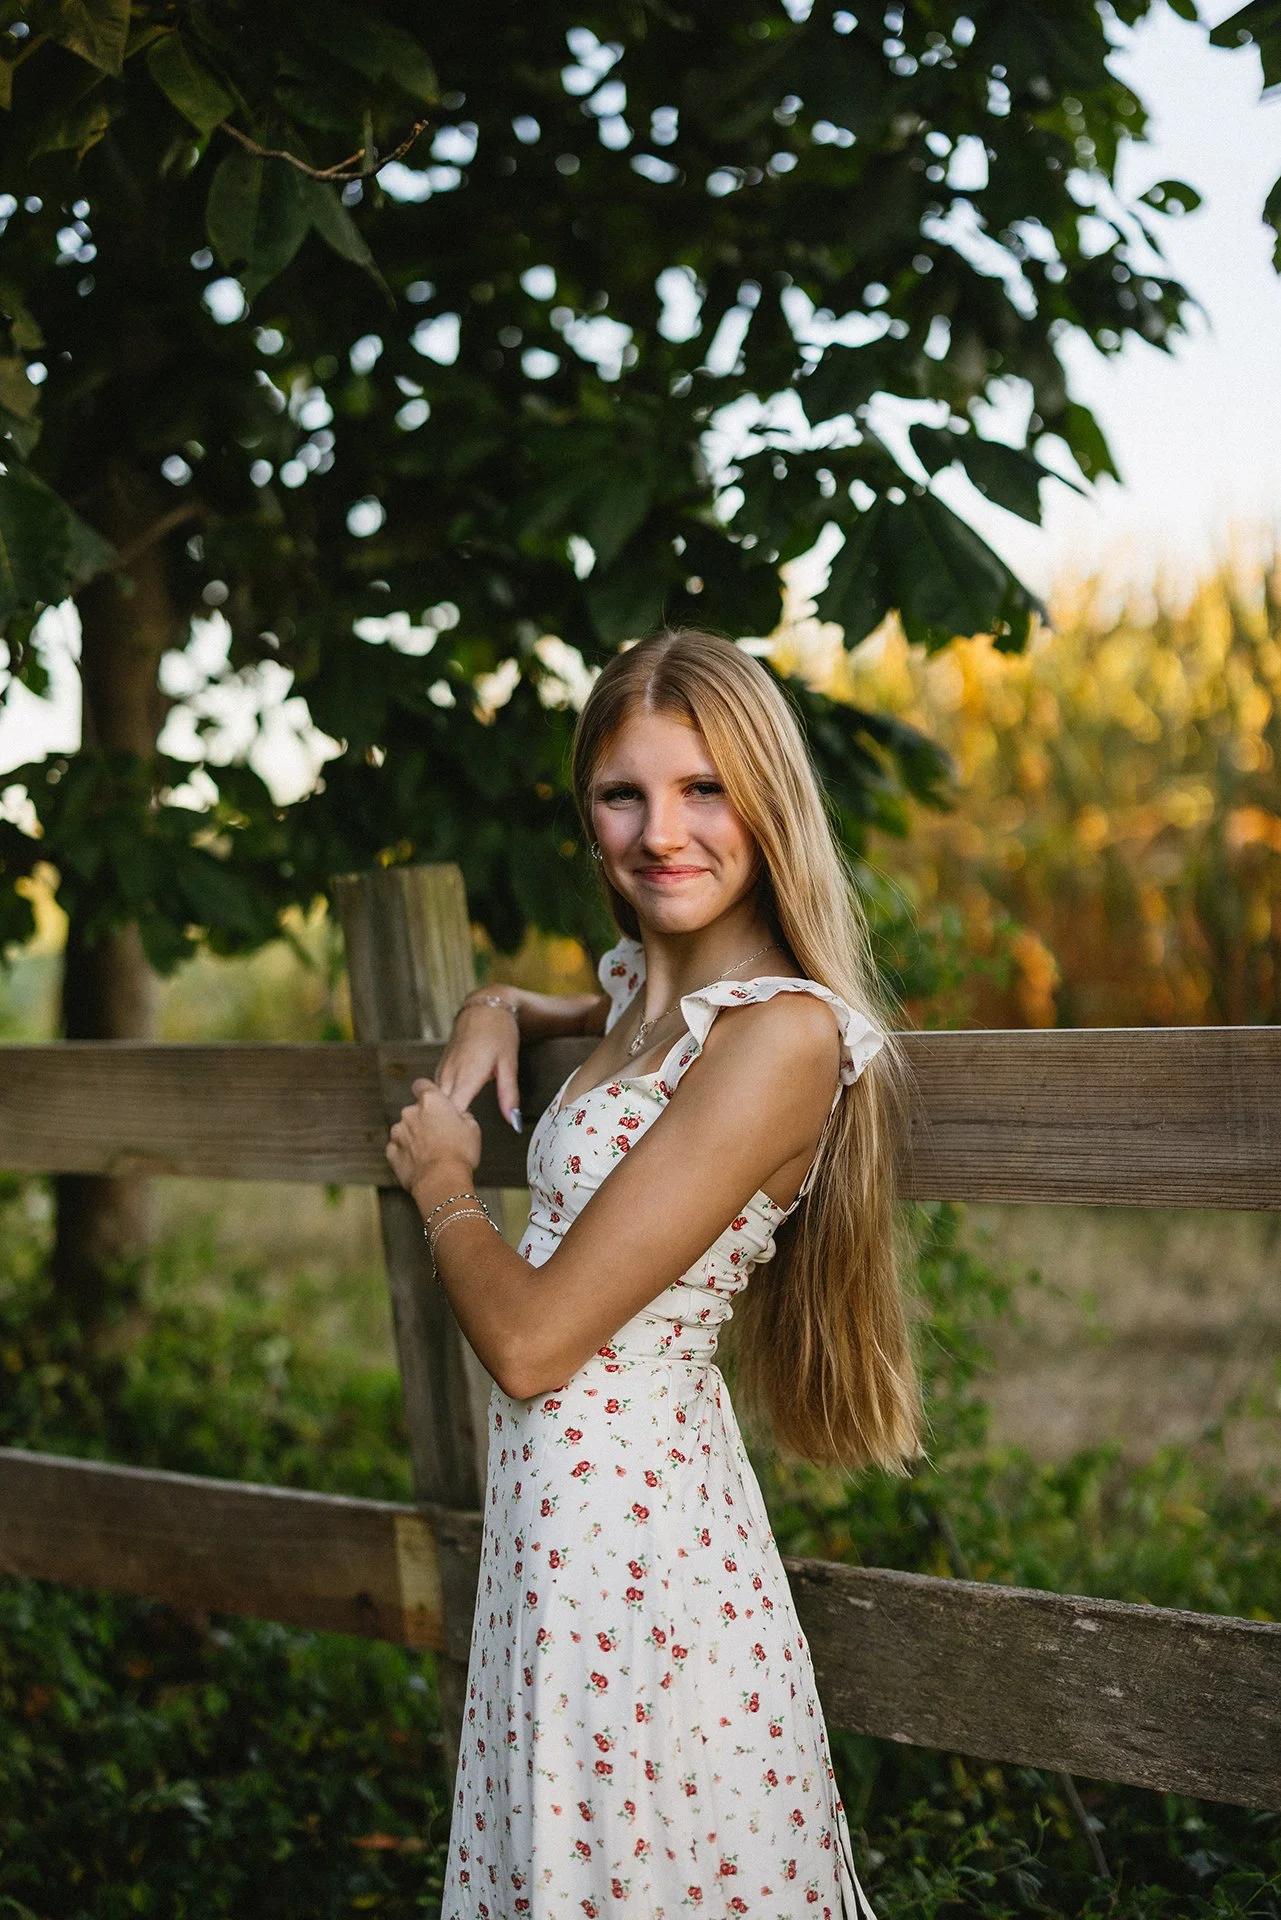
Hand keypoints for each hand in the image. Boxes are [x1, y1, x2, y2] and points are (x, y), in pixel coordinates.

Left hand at [387, 1077, 482, 1203]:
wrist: (442, 1181)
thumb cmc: (459, 1154)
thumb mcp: (473, 1128)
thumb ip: (463, 1115)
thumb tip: (460, 1115)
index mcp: (431, 1101)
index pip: (422, 1085)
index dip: (427, 1092)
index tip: (433, 1100)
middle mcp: (410, 1112)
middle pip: (415, 1110)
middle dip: (424, 1119)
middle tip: (440, 1135)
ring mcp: (398, 1132)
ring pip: (405, 1129)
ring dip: (414, 1136)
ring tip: (431, 1152)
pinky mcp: (391, 1151)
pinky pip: (398, 1148)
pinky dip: (406, 1153)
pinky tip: (420, 1162)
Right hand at [436, 996, 522, 1131]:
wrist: (485, 1006)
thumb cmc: (499, 1033)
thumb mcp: (509, 1064)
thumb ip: (509, 1096)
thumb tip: (514, 1123)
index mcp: (466, 1078)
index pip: (451, 1115)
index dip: (455, 1131)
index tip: (464, 1141)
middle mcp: (449, 1075)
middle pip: (437, 1111)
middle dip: (444, 1127)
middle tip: (455, 1142)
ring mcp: (442, 1069)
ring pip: (434, 1101)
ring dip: (440, 1115)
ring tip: (450, 1131)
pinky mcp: (441, 1065)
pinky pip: (435, 1090)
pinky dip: (440, 1102)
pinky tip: (450, 1111)